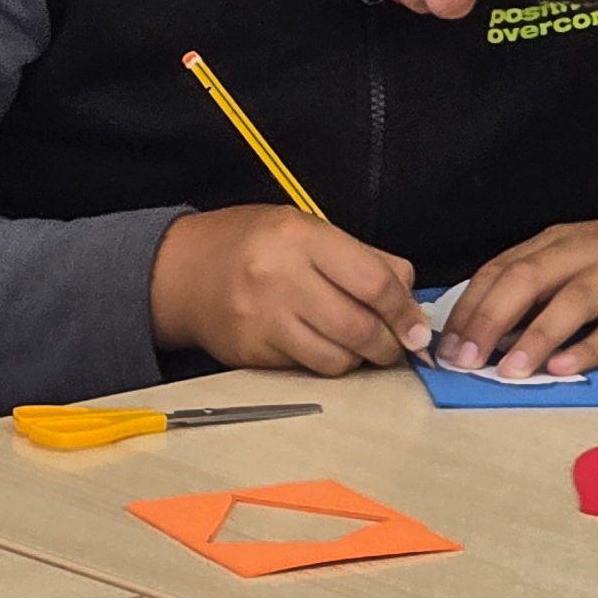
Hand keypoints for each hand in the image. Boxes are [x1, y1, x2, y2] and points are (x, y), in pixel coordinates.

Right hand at [149, 203, 429, 375]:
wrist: (180, 271)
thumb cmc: (251, 244)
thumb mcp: (305, 228)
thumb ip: (362, 258)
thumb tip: (410, 300)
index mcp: (300, 236)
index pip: (373, 282)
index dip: (405, 312)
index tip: (417, 328)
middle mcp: (280, 276)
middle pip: (359, 327)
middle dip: (388, 345)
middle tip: (395, 345)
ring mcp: (261, 318)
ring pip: (336, 358)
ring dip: (358, 359)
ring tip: (359, 347)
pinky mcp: (249, 352)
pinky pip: (306, 369)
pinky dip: (324, 363)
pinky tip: (322, 347)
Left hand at [439, 206, 597, 378]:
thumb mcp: (582, 256)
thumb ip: (540, 282)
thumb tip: (484, 327)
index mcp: (559, 241)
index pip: (501, 269)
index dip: (469, 306)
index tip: (443, 341)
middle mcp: (587, 251)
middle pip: (527, 279)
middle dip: (488, 319)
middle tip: (462, 358)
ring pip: (571, 301)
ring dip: (534, 337)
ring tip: (506, 371)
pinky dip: (590, 347)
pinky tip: (564, 369)